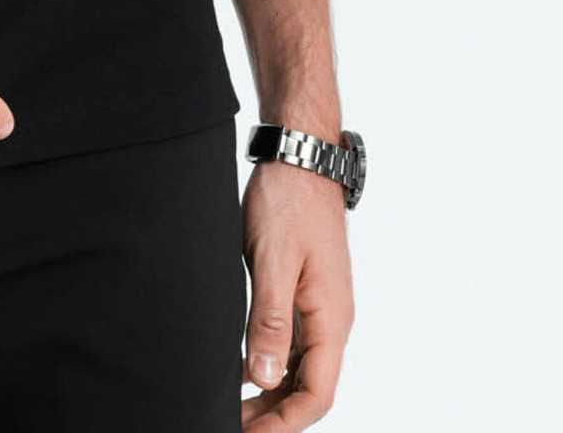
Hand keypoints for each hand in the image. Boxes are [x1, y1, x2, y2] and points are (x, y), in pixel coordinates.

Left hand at [240, 159, 354, 425]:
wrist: (300, 156)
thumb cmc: (288, 202)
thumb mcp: (272, 261)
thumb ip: (270, 321)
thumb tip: (266, 379)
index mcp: (331, 319)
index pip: (317, 394)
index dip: (285, 424)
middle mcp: (331, 319)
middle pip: (308, 388)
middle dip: (274, 416)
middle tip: (231, 424)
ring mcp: (320, 306)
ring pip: (300, 368)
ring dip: (271, 394)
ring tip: (233, 407)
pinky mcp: (305, 291)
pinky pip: (293, 342)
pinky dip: (270, 364)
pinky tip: (243, 370)